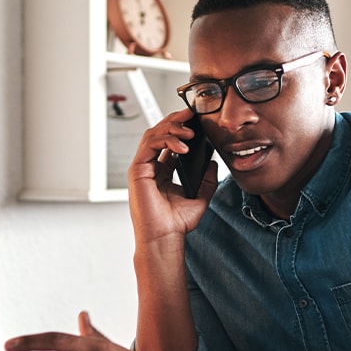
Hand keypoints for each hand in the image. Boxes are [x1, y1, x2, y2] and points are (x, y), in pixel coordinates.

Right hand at [127, 107, 219, 247]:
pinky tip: (182, 146)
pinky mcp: (138, 171)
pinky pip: (150, 145)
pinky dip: (166, 140)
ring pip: (153, 135)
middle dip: (176, 119)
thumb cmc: (177, 223)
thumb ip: (206, 180)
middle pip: (159, 133)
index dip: (181, 127)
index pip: (168, 141)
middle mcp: (150, 167)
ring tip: (190, 130)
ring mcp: (142, 168)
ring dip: (172, 127)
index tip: (197, 119)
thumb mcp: (200, 197)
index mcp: (162, 172)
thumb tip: (213, 163)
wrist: (165, 238)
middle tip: (192, 112)